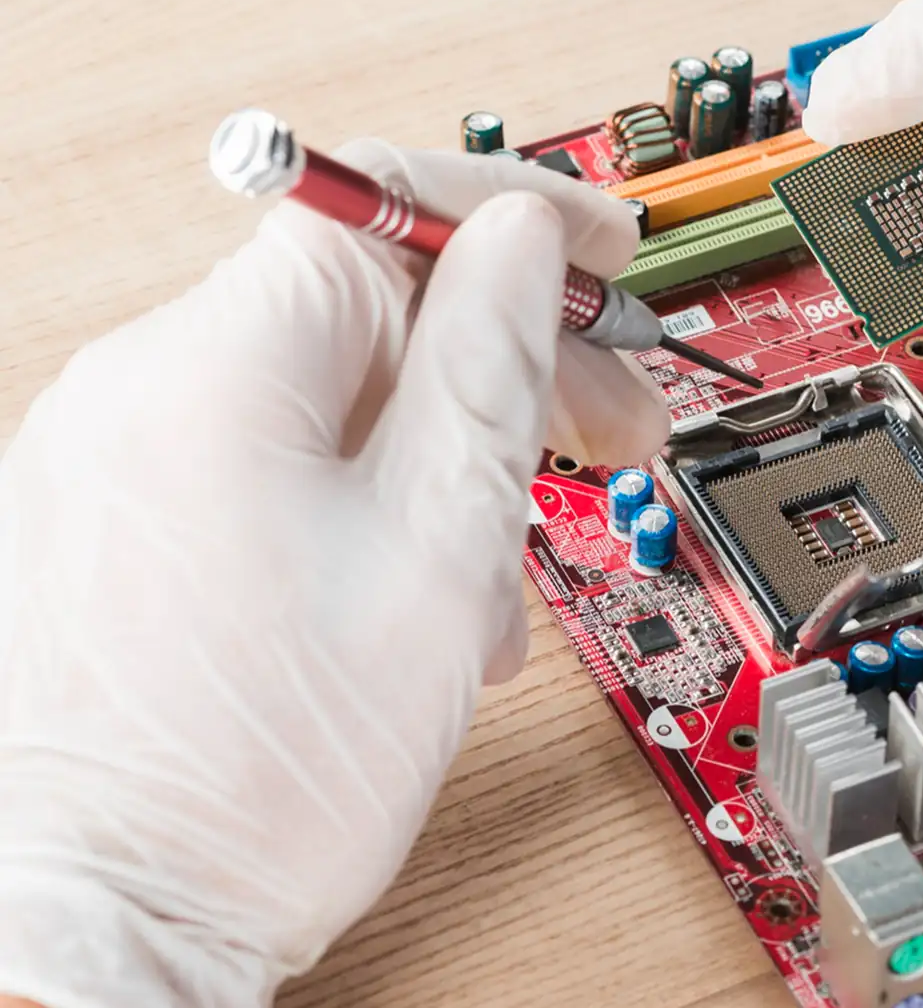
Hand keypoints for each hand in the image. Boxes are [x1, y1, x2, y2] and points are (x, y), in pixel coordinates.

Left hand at [0, 143, 666, 1005]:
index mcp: (210, 374)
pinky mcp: (109, 528)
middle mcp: (134, 394)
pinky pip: (264, 465)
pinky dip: (360, 501)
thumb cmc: (252, 780)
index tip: (594, 244)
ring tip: (497, 567)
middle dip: (498, 361)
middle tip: (605, 424)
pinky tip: (414, 591)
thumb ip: (490, 376)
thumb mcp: (437, 556)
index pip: (375, 211)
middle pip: (359, 311)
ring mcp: (109, 463)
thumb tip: (522, 252)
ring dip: (438, 456)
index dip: (509, 216)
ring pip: (324, 402)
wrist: (106, 923)